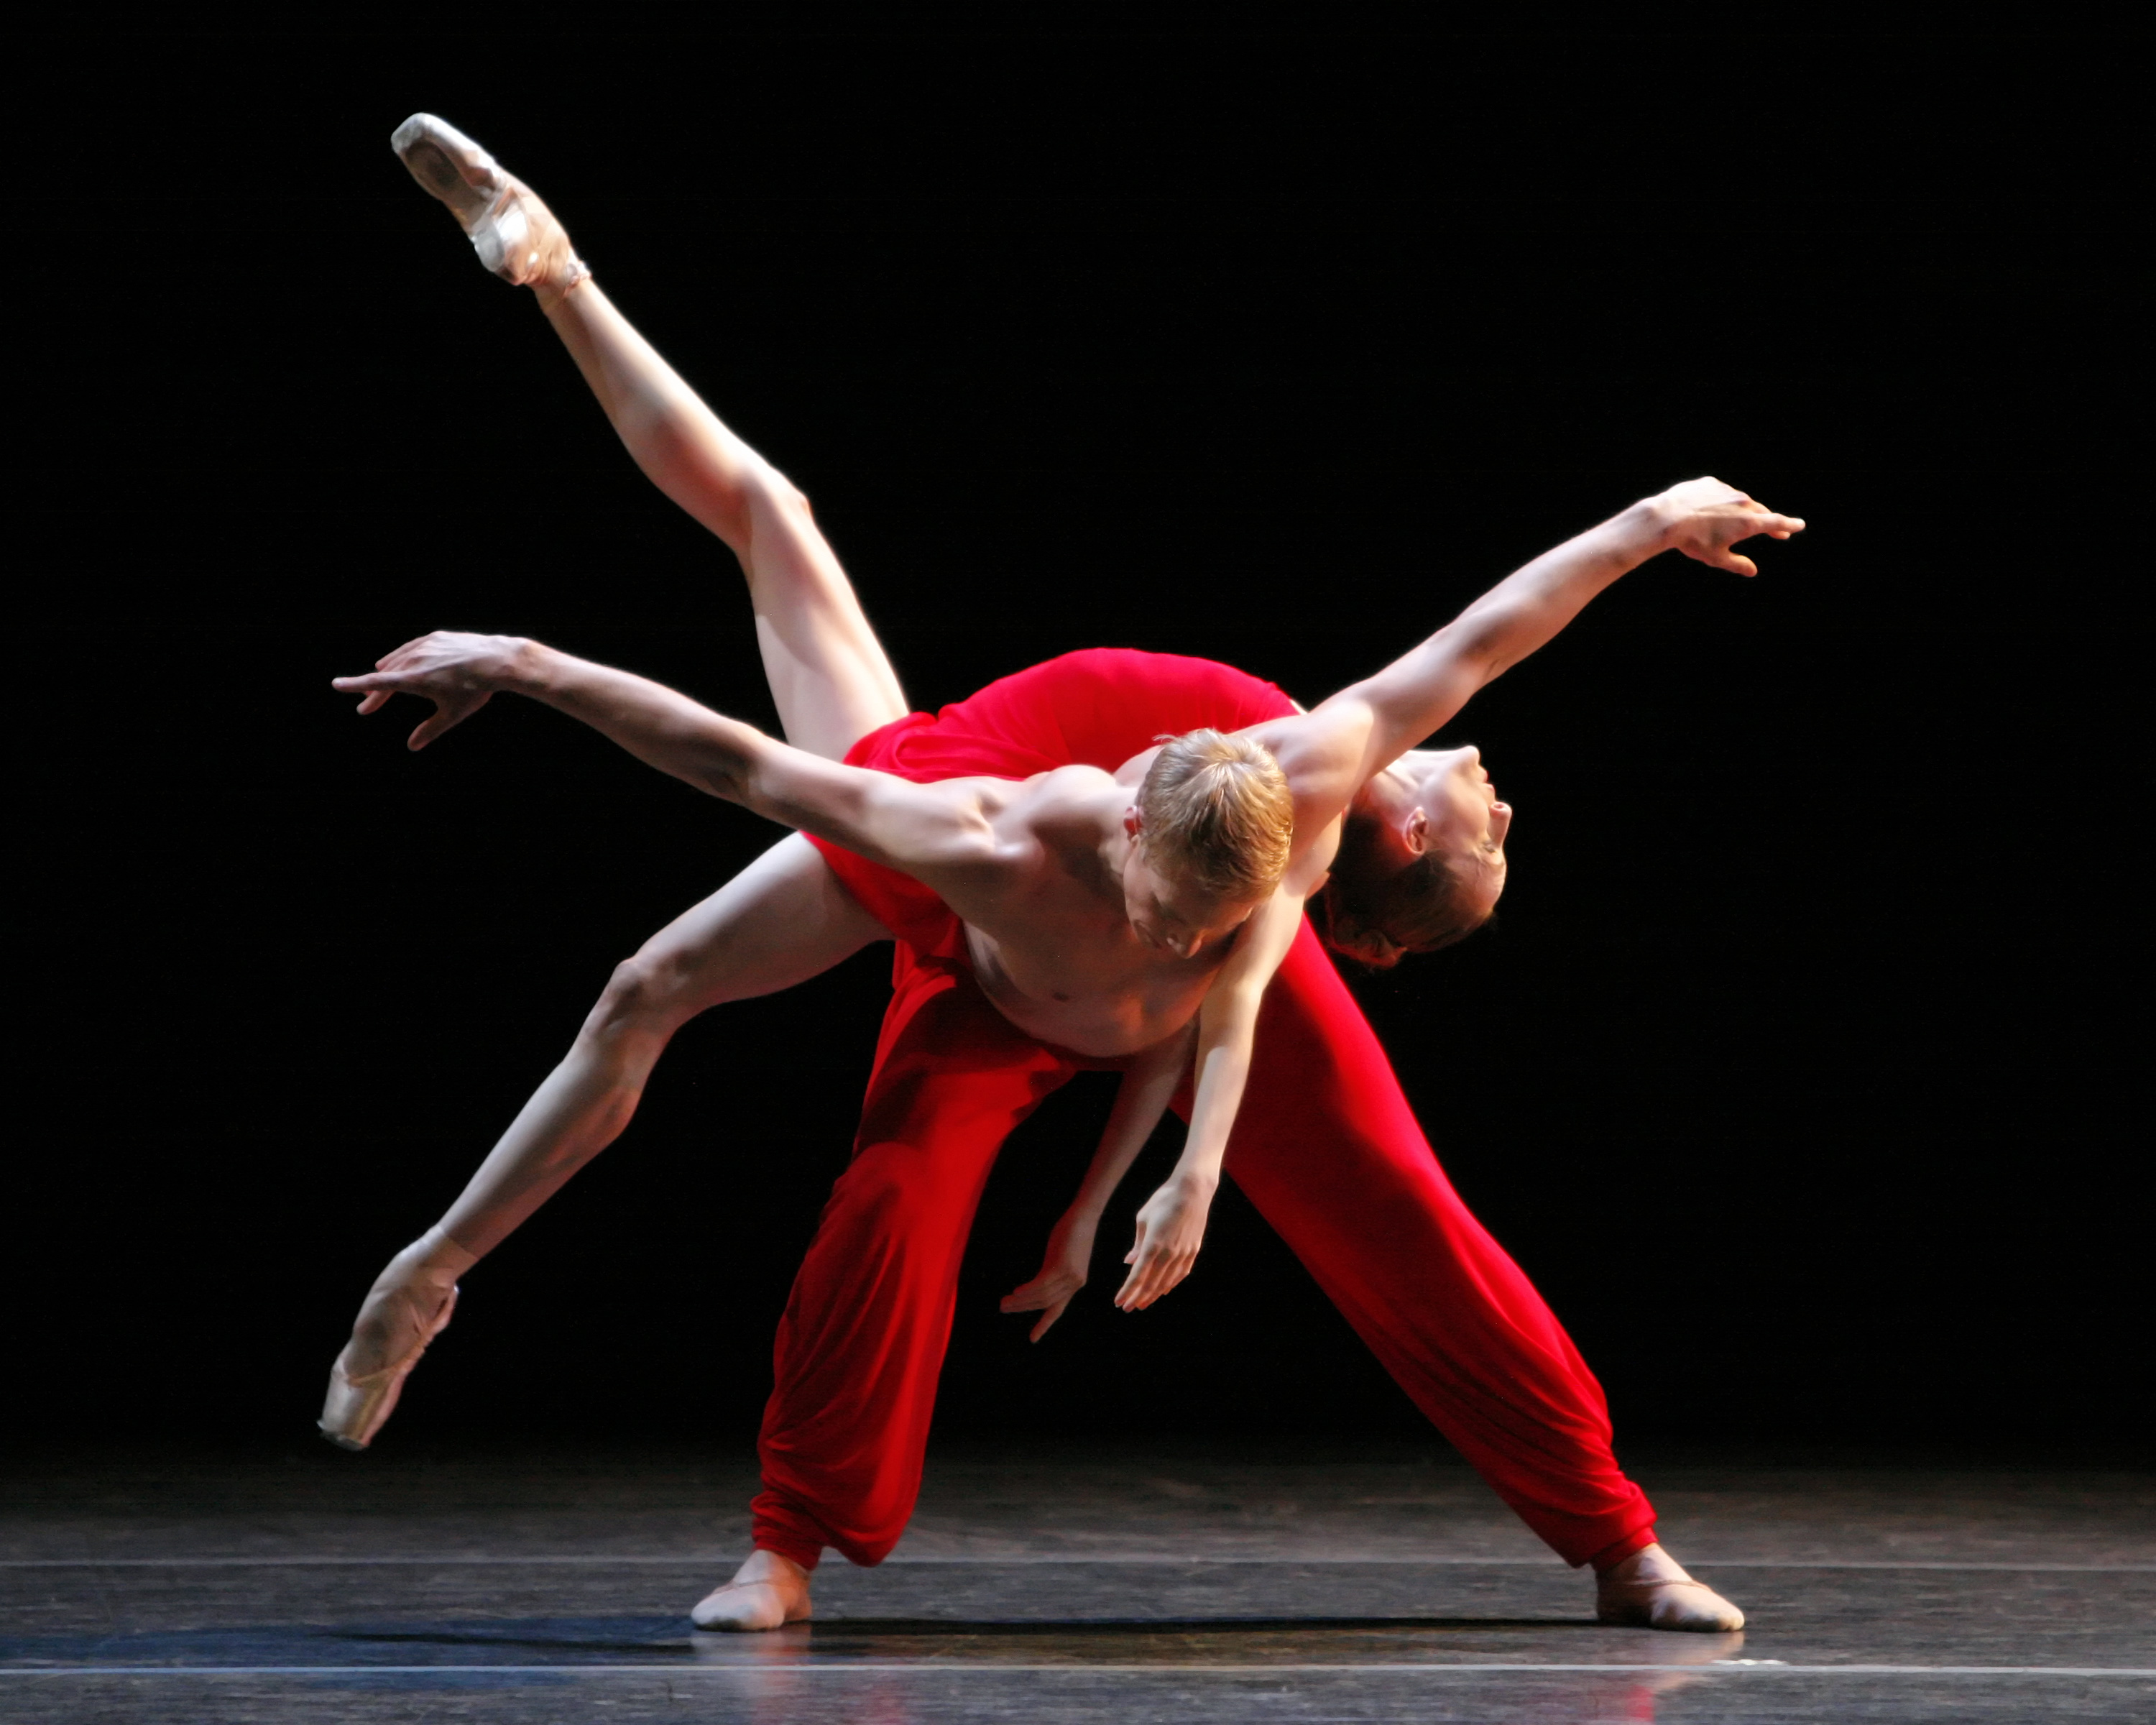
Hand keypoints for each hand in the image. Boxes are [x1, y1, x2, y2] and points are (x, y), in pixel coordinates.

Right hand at [331, 631, 528, 749]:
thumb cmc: (475, 690)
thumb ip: (430, 730)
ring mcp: (424, 646)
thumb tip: (412, 746)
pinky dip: (402, 656)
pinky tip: (400, 660)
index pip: (377, 684)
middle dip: (375, 693)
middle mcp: (414, 659)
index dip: (354, 685)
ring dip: (387, 672)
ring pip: (398, 660)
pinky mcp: (436, 637)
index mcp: (413, 679)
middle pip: (386, 677)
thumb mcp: (452, 714)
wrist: (496, 660)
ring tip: (379, 678)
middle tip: (366, 708)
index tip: (336, 685)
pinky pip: (412, 647)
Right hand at [1000, 1209, 1095, 1341]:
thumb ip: (1051, 1271)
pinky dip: (1028, 1290)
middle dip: (1022, 1309)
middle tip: (1004, 1309)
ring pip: (1042, 1296)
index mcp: (1073, 1284)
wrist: (1084, 1217)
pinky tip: (1016, 1291)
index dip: (1044, 1324)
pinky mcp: (1064, 1266)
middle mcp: (1073, 1284)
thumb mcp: (1061, 1257)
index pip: (1057, 1310)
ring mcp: (1070, 1276)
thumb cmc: (1071, 1233)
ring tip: (1004, 1302)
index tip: (1033, 1339)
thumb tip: (1036, 1283)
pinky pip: (1042, 1284)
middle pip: (1045, 1304)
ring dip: (1021, 1301)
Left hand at [1115, 1172, 1215, 1310]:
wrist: (1192, 1191)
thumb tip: (1129, 1263)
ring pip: (1166, 1282)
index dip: (1128, 1291)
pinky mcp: (1193, 1251)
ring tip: (1143, 1303)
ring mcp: (1183, 1253)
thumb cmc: (1163, 1200)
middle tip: (1128, 1308)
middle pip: (1151, 1283)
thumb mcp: (1143, 1218)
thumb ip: (1137, 1244)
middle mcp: (1168, 1253)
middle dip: (1138, 1298)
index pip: (1137, 1275)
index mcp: (1153, 1244)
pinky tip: (1164, 1290)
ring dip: (1153, 1295)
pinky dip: (1170, 1284)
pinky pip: (1180, 1274)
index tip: (1119, 1302)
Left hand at [1651, 478, 1804, 575]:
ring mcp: (1726, 491)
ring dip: (1739, 511)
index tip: (1799, 525)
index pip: (1776, 522)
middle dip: (1767, 522)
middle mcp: (1742, 503)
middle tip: (1775, 530)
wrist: (1668, 517)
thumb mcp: (1716, 558)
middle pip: (1760, 512)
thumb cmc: (1693, 541)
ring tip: (1730, 524)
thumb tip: (1752, 571)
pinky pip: (1719, 493)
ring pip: (1738, 502)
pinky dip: (1719, 502)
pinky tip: (1709, 510)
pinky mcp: (1710, 483)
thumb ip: (1737, 564)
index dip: (1789, 525)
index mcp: (1748, 522)